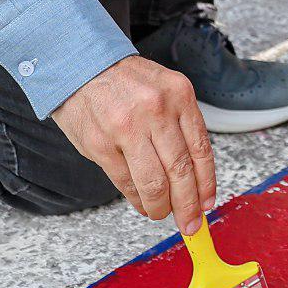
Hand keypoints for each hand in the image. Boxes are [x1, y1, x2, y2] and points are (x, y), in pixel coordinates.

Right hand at [53, 54, 218, 226]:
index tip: (207, 203)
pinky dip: (137, 199)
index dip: (206, 183)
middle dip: (188, 205)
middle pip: (180, 171)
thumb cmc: (124, 80)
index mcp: (179, 95)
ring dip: (161, 206)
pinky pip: (126, 182)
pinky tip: (142, 204)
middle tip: (190, 223)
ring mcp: (126, 128)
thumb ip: (179, 124)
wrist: (80, 64)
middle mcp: (155, 110)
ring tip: (162, 213)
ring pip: (154, 182)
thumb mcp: (164, 88)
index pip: (201, 149)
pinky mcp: (101, 145)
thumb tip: (194, 174)